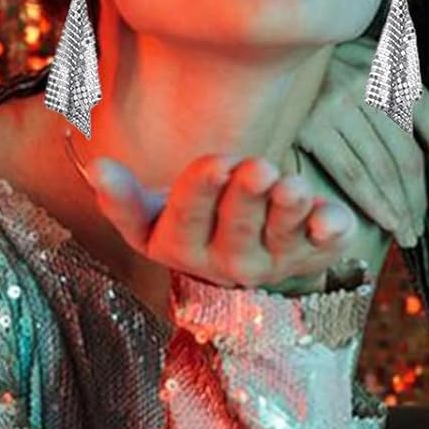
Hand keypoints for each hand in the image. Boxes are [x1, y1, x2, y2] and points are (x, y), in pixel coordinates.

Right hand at [91, 153, 358, 293]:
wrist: (245, 251)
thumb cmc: (194, 219)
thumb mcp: (151, 214)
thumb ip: (122, 197)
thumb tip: (95, 167)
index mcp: (180, 248)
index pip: (185, 222)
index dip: (201, 193)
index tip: (217, 163)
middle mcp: (228, 265)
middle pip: (238, 229)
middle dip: (247, 197)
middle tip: (259, 168)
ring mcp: (276, 261)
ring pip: (282, 236)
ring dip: (288, 210)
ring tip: (291, 185)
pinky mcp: (315, 253)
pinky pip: (327, 246)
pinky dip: (332, 231)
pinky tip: (332, 219)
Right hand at [295, 37, 428, 248]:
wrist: (268, 46)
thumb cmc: (327, 63)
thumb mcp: (370, 61)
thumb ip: (400, 94)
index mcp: (396, 69)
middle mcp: (373, 83)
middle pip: (408, 156)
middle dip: (419, 200)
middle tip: (420, 230)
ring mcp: (340, 102)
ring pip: (381, 169)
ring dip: (398, 209)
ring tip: (406, 234)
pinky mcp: (311, 123)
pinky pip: (351, 173)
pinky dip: (372, 203)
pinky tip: (385, 222)